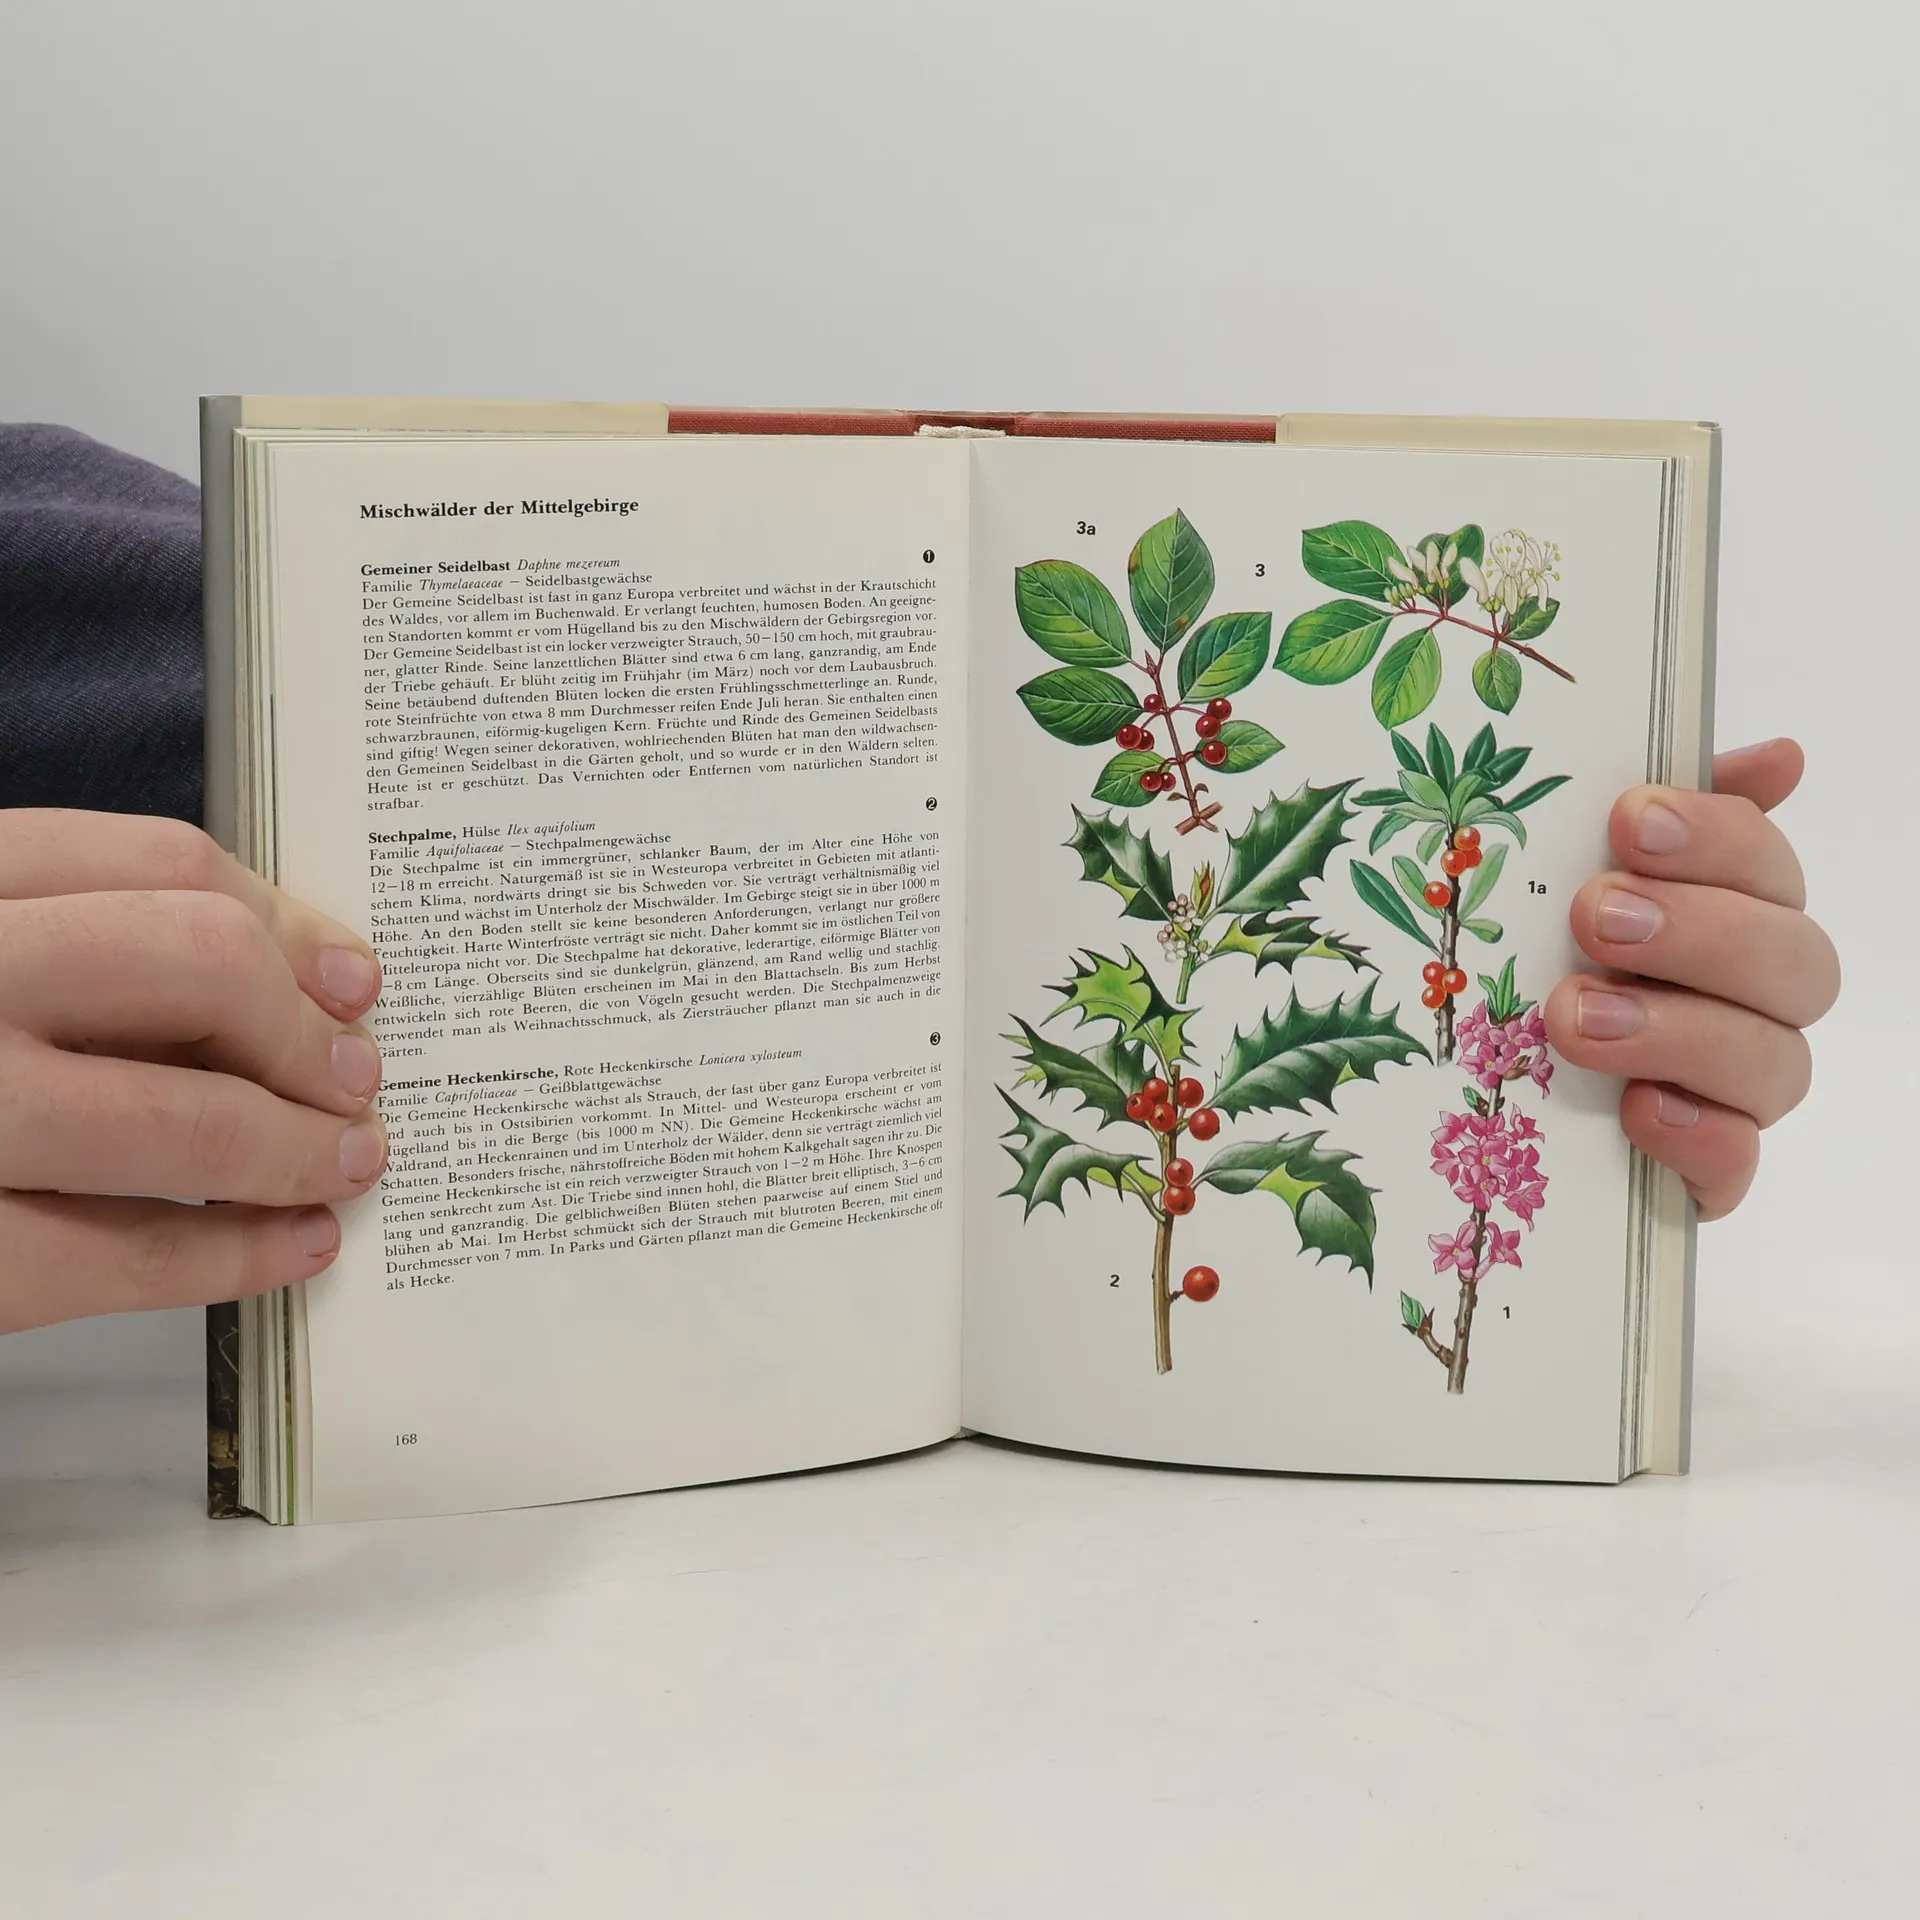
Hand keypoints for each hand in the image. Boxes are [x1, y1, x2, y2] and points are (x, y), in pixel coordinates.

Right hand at [0, 811, 386, 1333]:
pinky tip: (292, 1248)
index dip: (289, 922)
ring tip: (350, 1164)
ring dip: (298, 1148)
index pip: (161, 863)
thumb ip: (74, 940)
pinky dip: (231, 1257)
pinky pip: (117, 1259)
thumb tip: (291, 983)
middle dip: (302, 1030)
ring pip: (180, 1119)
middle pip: (196, 961)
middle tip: (357, 1078)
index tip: (352, 978)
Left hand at [1546, 740, 1838, 1219]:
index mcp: (1736, 911)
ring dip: (1677, 1031)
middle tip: (1597, 918)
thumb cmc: (1547, 953)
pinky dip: (1697, 1136)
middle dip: (1699, 933)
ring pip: (1773, 1063)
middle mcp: (1755, 1001)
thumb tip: (1783, 757)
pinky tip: (1637, 1108)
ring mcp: (1735, 1091)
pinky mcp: (1702, 1171)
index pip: (1767, 863)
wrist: (1488, 1098)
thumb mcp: (1573, 866)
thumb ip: (1666, 807)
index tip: (1630, 819)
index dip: (1716, 835)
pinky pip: (1733, 1165)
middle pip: (1794, 962)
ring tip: (1575, 1016)